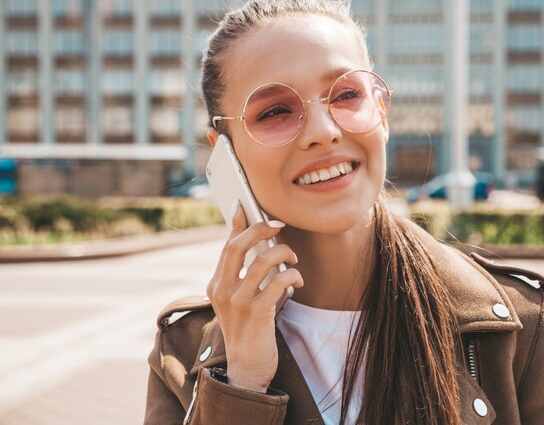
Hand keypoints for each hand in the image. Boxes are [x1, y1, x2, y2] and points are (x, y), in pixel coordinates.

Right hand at [206, 204, 302, 392]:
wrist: (245, 369)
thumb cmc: (247, 330)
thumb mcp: (237, 301)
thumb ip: (244, 276)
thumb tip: (260, 245)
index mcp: (215, 285)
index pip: (227, 246)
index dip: (239, 224)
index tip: (247, 206)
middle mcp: (222, 291)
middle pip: (238, 246)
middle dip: (261, 229)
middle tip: (279, 225)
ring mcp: (238, 303)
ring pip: (264, 260)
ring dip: (284, 254)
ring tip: (293, 261)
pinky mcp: (257, 313)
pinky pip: (279, 281)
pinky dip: (292, 276)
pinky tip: (296, 280)